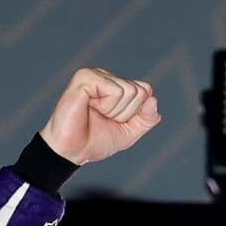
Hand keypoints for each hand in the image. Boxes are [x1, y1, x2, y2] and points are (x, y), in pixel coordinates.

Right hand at [39, 67, 160, 164]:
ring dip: (115, 112)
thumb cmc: (96, 140)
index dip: (135, 113)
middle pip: (140, 91)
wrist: (73, 151)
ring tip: (95, 114)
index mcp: (116, 85)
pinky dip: (106, 106)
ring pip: (129, 91)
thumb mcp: (130, 132)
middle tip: (104, 119)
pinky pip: (114, 91)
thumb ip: (146, 118)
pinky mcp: (85, 77)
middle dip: (126, 113)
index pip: (146, 90)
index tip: (116, 121)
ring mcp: (95, 75)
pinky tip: (89, 108)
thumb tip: (153, 99)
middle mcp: (106, 77)